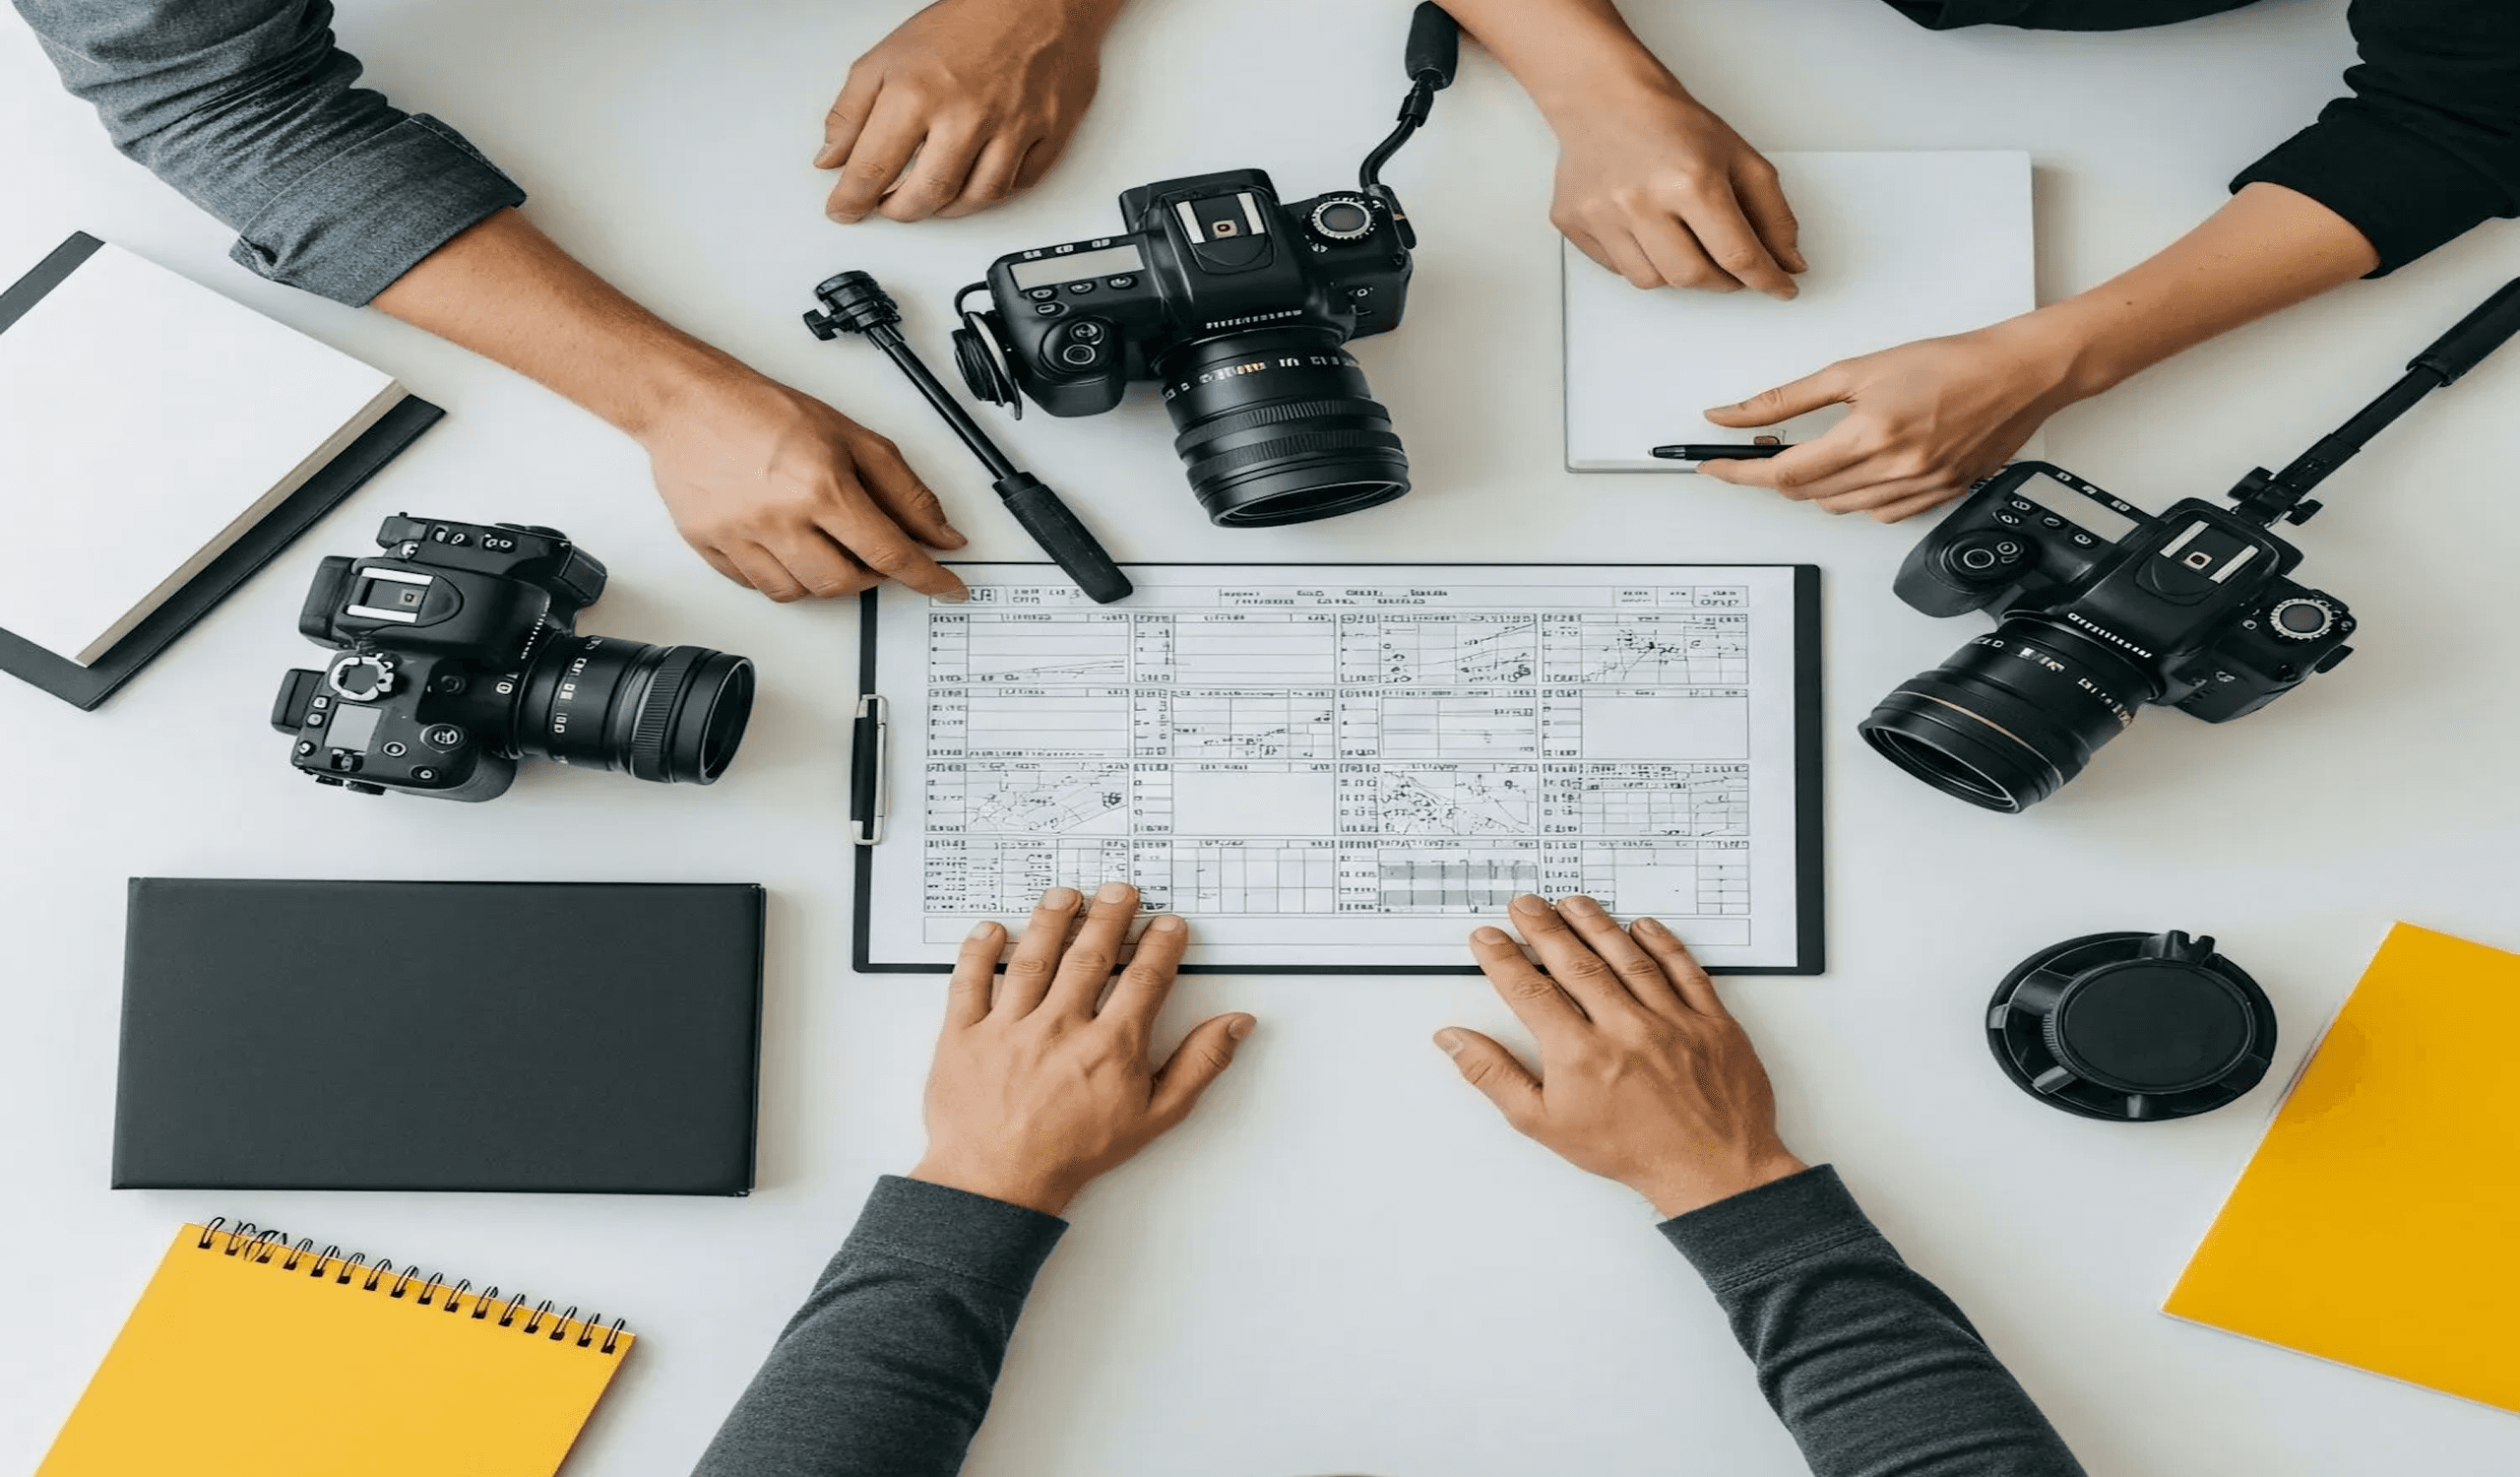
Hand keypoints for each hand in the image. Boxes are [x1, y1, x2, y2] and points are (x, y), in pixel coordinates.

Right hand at [642, 368, 967, 600]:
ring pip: (800, 593)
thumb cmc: (765, 411)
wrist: (688, 401)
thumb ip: (903, 491)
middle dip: (869, 575)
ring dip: (825, 578)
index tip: (947, 588)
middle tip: (871, 550)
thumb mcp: (851, 437)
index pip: (889, 552)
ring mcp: (740, 537)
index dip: (926, 577)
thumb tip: (940, 534)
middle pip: (844, 584)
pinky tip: (787, 545)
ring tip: (824, 542)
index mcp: (820, 487)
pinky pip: (759, 587)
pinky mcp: (710, 547)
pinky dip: (783, 576)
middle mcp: (779, 518)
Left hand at [818, 0, 1119, 223]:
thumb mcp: (888, 56)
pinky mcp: (1048, 133)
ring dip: (947, 209)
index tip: (844, 209)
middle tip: (889, 206)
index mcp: (918, 92)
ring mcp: (1012, 126)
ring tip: (930, 197)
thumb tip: (831, 157)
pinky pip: (1019, 185)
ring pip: (977, 199)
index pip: (873, 167)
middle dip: (900, 212)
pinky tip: (975, 180)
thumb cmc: (965, 24)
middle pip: (928, 195)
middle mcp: (966, 114)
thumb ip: (851, 110)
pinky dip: (993, 192)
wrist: (1036, 0)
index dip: (852, 199)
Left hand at [913, 884, 1255, 1215]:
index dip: (1160, 944)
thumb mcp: (1154, 1118)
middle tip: (1120, 889)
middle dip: (1109, 915)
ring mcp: (1009, 1028)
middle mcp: (1060, 1028)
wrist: (998, 1185)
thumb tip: (1235, 1025)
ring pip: (1032, 957)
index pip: (1144, 978)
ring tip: (1064, 894)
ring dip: (1051, 919)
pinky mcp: (964, 1035)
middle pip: (1090, 955)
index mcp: (1110, 1047)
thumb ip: (1198, 1065)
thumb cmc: (1074, 1154)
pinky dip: (979, 951)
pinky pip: (969, 982)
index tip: (1167, 924)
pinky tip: (992, 929)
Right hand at [1438, 895, 1804, 1218]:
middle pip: (1574, 963)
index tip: (1487, 937)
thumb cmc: (1630, 1151)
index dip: (1503, 958)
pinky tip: (1642, 926)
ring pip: (1627, 956)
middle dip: (1543, 927)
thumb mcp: (1545, 1124)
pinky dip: (1662, 943)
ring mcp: (1672, 1021)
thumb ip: (1494, 1076)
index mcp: (1580, 1055)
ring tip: (1572, 902)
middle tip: (1525, 904)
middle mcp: (1625, 1030)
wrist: (1712, 1172)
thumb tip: (1454, 1040)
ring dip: (1596, 924)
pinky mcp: (1711, 1021)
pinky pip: (1684, 969)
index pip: (1530, 991)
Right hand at [1546, 76, 1802, 297]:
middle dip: (1723, 281)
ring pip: (1653, 281)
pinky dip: (1642, 260)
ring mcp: (1602, 215)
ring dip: (1679, 271)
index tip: (1781, 288)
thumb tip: (1789, 263)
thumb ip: (1772, 213)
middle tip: (1731, 266)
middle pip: (1693, 277)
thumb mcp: (1738, 156)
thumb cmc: (1672, 122)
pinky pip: (1618, 268)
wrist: (1604, 98)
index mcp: (1691, 181)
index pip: (1738, 255)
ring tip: (1684, 239)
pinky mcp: (1574, 224)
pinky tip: (1647, 229)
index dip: (1767, 279)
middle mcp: (1642, 202)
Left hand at [1694, 315, 2088, 521]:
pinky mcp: (1936, 499)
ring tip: (1825, 449)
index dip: (1739, 474)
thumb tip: (1731, 414)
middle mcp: (1893, 470)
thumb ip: (1786, 398)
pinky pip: (1876, 513)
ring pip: (1838, 507)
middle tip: (1768, 447)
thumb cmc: (1947, 363)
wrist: (2016, 375)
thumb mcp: (1855, 370)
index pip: (1782, 473)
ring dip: (1816, 485)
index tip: (1712, 469)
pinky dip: (1856, 495)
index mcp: (1869, 436)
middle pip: (1805, 494)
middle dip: (1777, 474)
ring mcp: (1917, 491)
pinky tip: (1864, 465)